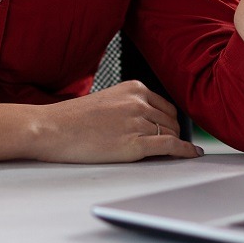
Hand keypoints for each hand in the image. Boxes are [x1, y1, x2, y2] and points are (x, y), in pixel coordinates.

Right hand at [29, 80, 200, 163]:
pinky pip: (170, 146)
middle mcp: (138, 102)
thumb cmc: (72, 119)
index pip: (165, 105)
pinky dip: (185, 151)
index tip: (172, 129)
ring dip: (173, 144)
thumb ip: (129, 106)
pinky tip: (192, 154)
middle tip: (169, 145)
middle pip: (170, 120)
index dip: (169, 121)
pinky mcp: (135, 143)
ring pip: (171, 133)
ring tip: (173, 153)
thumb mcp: (106, 101)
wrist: (52, 129)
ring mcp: (138, 122)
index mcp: (133, 88)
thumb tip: (148, 121)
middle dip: (171, 133)